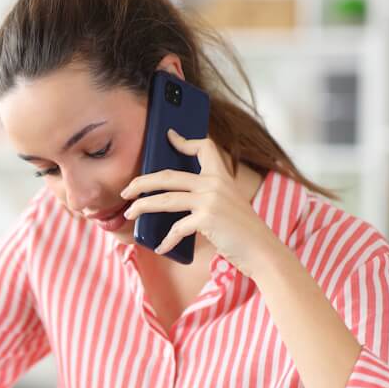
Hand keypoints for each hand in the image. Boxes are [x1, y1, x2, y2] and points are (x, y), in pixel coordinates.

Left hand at [120, 129, 278, 276]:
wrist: (262, 250)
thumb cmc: (242, 231)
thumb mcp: (228, 204)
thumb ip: (208, 195)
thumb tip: (174, 197)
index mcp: (220, 176)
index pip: (204, 147)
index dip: (185, 141)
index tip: (169, 136)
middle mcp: (214, 183)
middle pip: (168, 176)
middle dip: (141, 182)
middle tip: (125, 191)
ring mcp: (210, 200)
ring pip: (164, 199)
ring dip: (142, 207)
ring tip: (129, 213)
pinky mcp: (207, 218)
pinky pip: (176, 228)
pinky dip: (166, 241)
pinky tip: (160, 248)